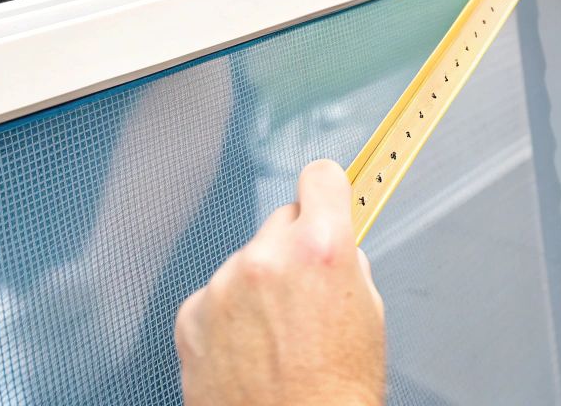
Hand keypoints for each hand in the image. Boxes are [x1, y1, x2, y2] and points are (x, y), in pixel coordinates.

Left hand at [174, 160, 384, 405]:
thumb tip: (332, 249)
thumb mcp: (369, 315)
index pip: (320, 178)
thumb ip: (346, 266)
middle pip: (281, 221)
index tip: (325, 198)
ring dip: (257, 287)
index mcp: (321, 248)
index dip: (327, 192)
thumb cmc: (337, 393)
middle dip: (293, 249)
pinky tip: (248, 350)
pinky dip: (227, 317)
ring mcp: (223, 286)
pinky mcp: (191, 316)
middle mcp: (267, 257)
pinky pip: (214, 297)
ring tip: (276, 337)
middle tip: (304, 295)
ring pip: (245, 262)